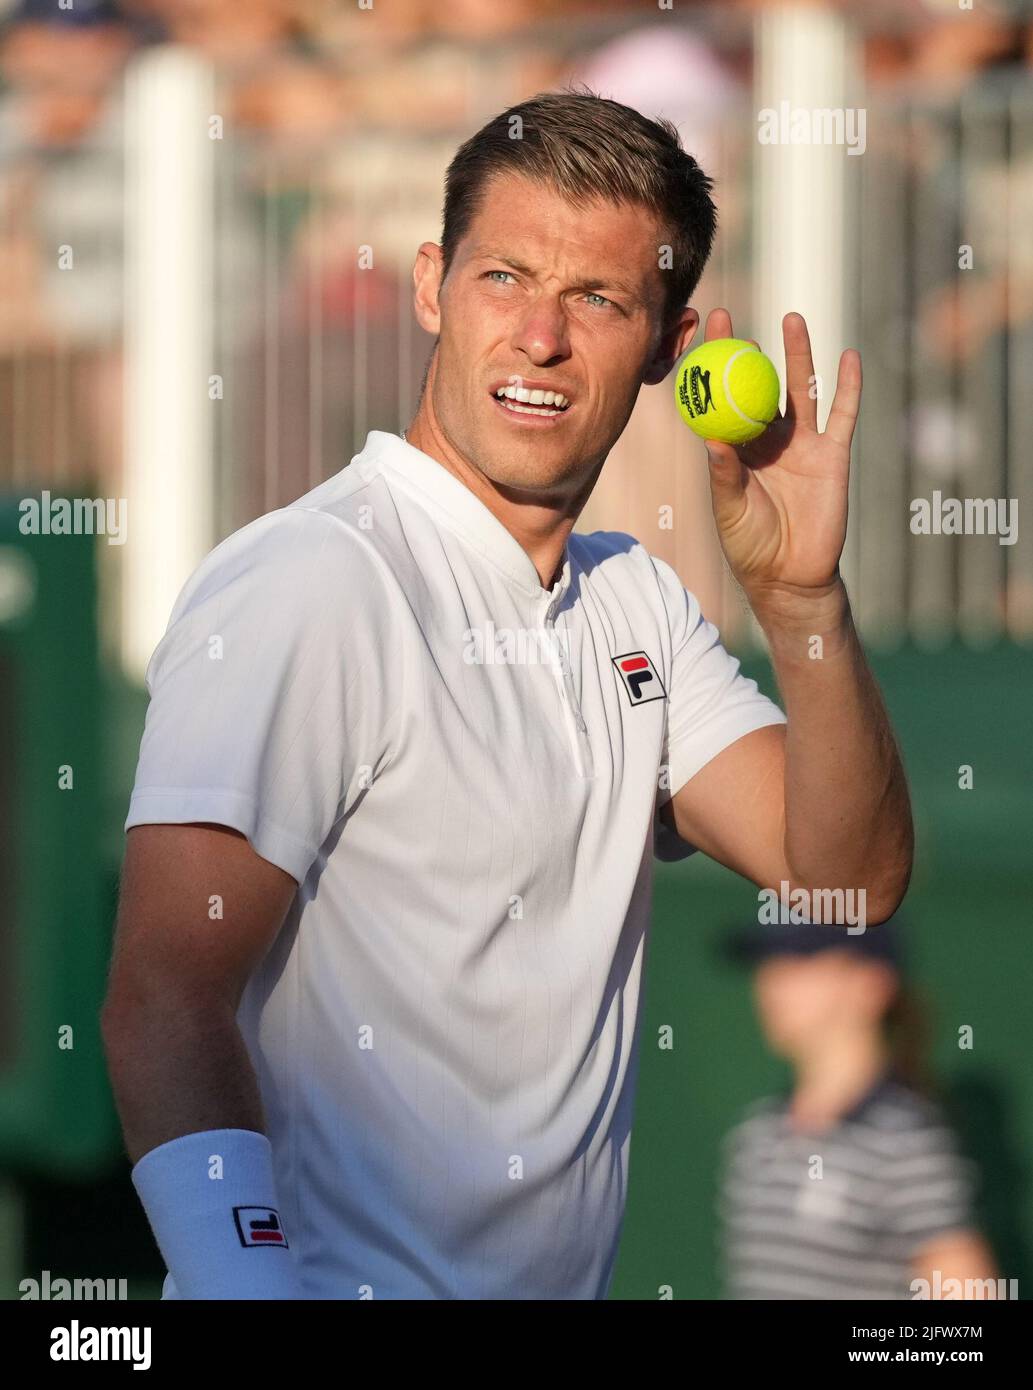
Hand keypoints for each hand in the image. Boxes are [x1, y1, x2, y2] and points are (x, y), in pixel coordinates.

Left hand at [701, 310, 860, 609]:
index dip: (712, 370)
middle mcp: (769, 440)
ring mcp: (803, 445)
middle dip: (748, 351)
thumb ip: (724, 475)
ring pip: (801, 389)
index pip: (721, 399)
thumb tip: (712, 439)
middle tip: (735, 319)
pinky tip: (848, 356)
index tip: (699, 342)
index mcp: (737, 449)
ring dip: (798, 355)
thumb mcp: (730, 510)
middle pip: (758, 384)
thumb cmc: (751, 546)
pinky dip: (848, 386)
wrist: (790, 576)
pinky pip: (843, 415)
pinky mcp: (833, 456)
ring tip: (792, 319)